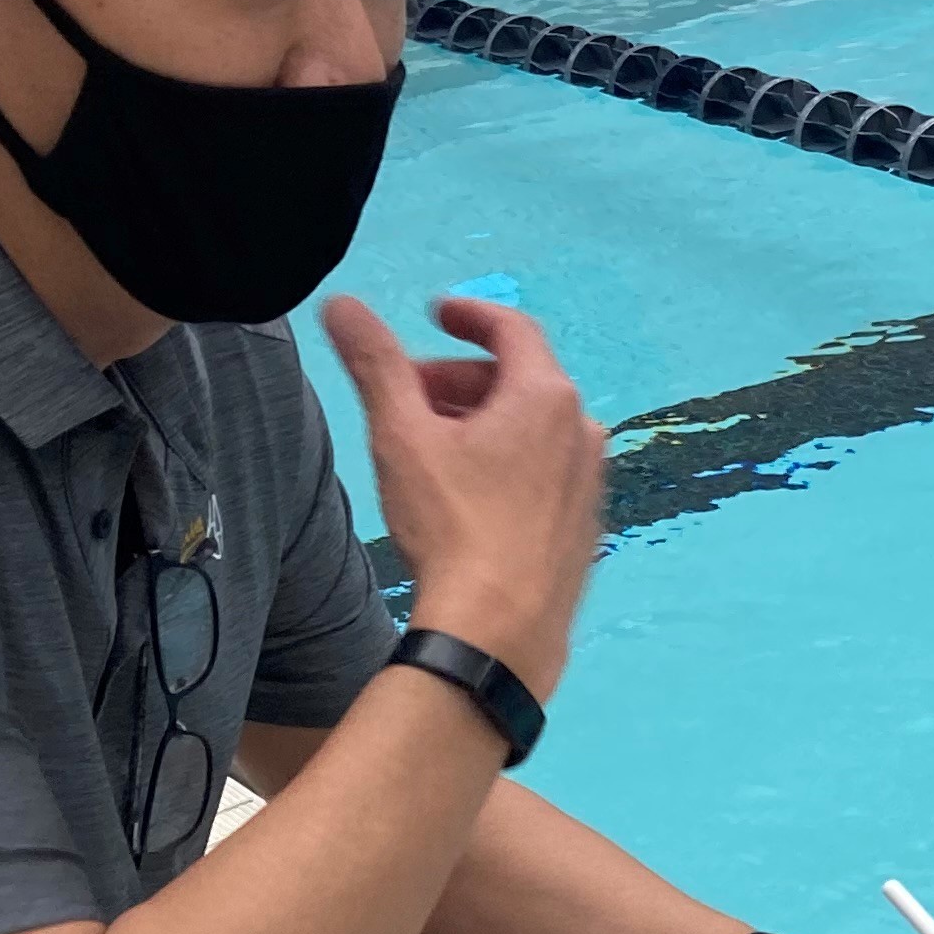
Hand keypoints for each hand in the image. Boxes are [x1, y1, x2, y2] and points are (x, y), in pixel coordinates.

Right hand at [318, 293, 603, 699]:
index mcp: (546, 396)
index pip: (511, 328)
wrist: (501, 629)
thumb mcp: (402, 435)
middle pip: (519, 380)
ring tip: (431, 447)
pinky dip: (508, 462)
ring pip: (533, 428)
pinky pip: (546, 471)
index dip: (469, 315)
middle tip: (410, 397)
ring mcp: (590, 481)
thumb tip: (342, 305)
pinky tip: (468, 495)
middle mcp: (582, 431)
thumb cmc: (453, 525)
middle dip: (460, 378)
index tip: (436, 314)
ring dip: (482, 422)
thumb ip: (375, 363)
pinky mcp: (585, 525)